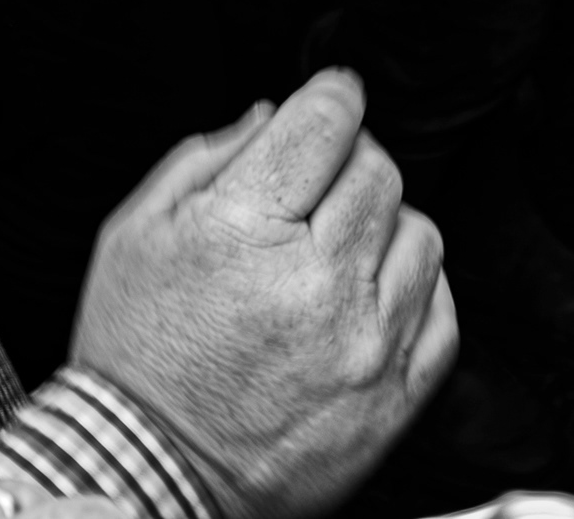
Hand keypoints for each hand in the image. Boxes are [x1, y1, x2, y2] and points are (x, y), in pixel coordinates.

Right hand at [72, 69, 456, 518]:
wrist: (144, 477)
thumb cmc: (133, 357)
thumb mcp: (132, 236)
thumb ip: (202, 157)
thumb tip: (271, 112)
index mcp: (244, 233)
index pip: (327, 121)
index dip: (333, 95)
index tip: (332, 98)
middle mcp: (315, 285)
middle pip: (379, 171)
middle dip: (350, 162)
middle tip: (315, 188)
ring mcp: (363, 346)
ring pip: (420, 234)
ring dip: (384, 228)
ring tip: (335, 252)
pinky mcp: (392, 401)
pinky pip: (441, 313)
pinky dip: (415, 292)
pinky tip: (368, 298)